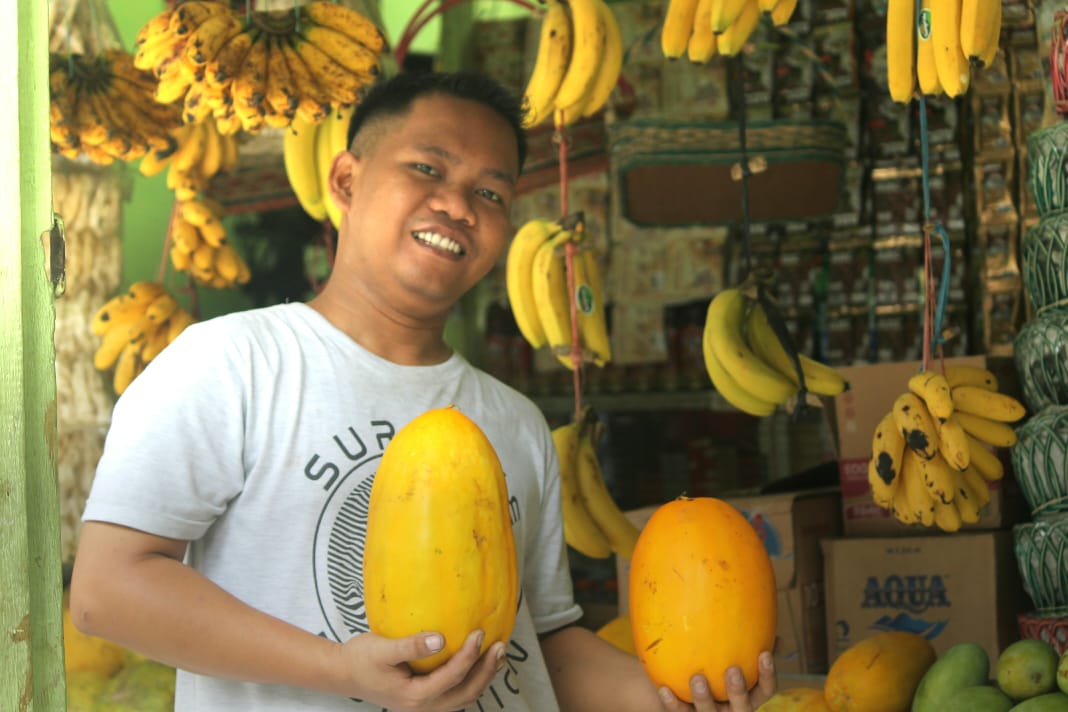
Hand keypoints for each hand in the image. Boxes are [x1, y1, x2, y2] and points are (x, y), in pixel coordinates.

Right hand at [337, 628, 504, 711]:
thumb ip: (412, 645)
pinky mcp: (425, 699)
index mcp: (414, 697)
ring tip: (497, 655)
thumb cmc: (361, 659)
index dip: (469, 655)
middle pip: (465, 693)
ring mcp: (425, 707)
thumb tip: (441, 638)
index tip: (480, 632)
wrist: (344, 674)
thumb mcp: (383, 649)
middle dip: (486, 671)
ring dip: (483, 678)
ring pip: (463, 697)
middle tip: (501, 646)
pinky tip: (477, 663)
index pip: (452, 677)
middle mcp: (423, 707)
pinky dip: (470, 680)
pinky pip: (455, 694)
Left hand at [657, 651, 775, 711]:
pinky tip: (664, 689)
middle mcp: (732, 711)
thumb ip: (747, 646)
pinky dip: (672, 703)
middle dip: (738, 690)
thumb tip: (765, 623)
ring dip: (704, 698)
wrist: (686, 696)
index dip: (768, 675)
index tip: (764, 653)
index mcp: (749, 697)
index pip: (766, 690)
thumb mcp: (733, 661)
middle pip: (742, 707)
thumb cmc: (717, 670)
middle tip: (732, 669)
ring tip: (697, 678)